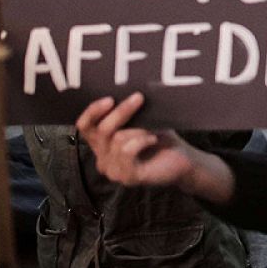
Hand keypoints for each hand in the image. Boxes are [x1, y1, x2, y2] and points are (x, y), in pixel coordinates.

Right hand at [76, 93, 235, 202]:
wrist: (182, 159)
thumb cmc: (159, 137)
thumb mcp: (140, 120)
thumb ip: (125, 112)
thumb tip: (121, 90)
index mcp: (101, 144)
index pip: (84, 126)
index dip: (92, 111)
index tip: (110, 98)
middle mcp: (102, 158)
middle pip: (101, 130)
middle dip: (121, 111)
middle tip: (139, 98)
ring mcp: (113, 170)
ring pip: (117, 139)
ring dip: (138, 130)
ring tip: (151, 131)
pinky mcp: (127, 177)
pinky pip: (128, 151)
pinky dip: (142, 141)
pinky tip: (153, 139)